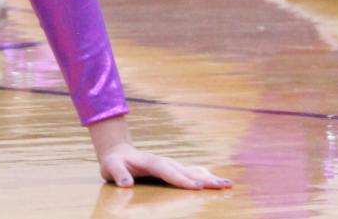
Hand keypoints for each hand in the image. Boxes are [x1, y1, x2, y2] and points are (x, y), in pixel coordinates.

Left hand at [89, 118, 230, 190]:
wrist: (118, 152)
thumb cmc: (114, 163)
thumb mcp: (110, 167)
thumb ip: (118, 174)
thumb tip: (126, 184)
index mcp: (150, 161)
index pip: (166, 170)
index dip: (180, 178)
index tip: (195, 186)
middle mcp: (163, 161)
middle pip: (185, 170)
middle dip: (203, 178)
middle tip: (222, 185)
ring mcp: (170, 164)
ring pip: (192, 170)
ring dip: (209, 177)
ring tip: (226, 184)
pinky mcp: (173, 168)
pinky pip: (191, 172)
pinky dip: (205, 176)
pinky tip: (218, 182)